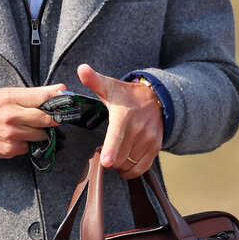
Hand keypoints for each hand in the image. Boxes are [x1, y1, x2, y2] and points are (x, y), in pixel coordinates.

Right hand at [0, 85, 68, 158]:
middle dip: (53, 119)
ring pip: (42, 135)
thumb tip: (62, 89)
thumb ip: (37, 92)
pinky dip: (28, 142)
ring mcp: (11, 134)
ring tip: (30, 128)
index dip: (59, 101)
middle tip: (51, 119)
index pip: (44, 98)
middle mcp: (12, 116)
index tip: (66, 103)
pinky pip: (30, 146)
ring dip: (41, 132)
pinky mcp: (10, 149)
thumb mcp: (9, 94)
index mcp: (11, 98)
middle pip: (48, 119)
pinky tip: (19, 137)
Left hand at [76, 64, 163, 179]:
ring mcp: (149, 140)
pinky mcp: (156, 148)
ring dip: (119, 165)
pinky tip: (124, 164)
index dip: (111, 151)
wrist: (157, 99)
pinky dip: (131, 170)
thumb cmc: (127, 95)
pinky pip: (141, 168)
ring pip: (129, 165)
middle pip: (119, 157)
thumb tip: (81, 68)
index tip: (106, 162)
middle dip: (109, 160)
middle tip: (105, 152)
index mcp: (124, 116)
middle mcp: (139, 130)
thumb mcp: (109, 86)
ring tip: (114, 156)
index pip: (117, 136)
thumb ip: (94, 80)